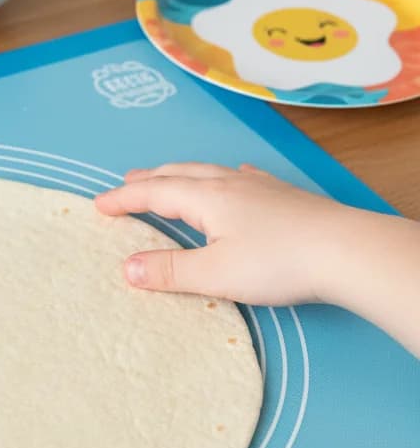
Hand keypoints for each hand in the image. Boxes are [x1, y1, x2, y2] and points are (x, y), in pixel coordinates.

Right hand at [94, 162, 364, 306]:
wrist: (347, 251)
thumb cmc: (280, 262)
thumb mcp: (215, 274)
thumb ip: (170, 272)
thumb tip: (128, 269)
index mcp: (206, 199)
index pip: (154, 193)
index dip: (124, 199)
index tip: (99, 204)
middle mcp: (229, 185)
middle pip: (179, 174)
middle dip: (149, 179)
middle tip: (127, 182)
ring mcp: (258, 187)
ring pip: (209, 173)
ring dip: (181, 175)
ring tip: (169, 177)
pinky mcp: (283, 197)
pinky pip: (242, 177)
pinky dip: (224, 177)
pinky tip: (235, 177)